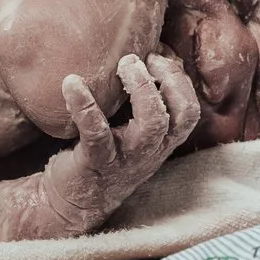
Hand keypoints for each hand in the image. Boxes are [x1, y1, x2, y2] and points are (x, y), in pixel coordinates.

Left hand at [39, 54, 201, 231]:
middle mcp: (151, 150)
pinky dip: (84, 105)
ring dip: (141, 88)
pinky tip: (70, 83)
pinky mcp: (96, 162)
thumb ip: (140, 105)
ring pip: (151, 124)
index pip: (189, 110)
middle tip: (142, 57)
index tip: (156, 55)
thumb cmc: (102, 155)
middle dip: (169, 78)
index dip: (179, 79)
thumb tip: (142, 56)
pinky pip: (96, 132)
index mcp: (162, 141)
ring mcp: (126, 158)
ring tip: (124, 64)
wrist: (71, 204)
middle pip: (181, 114)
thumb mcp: (130, 134)